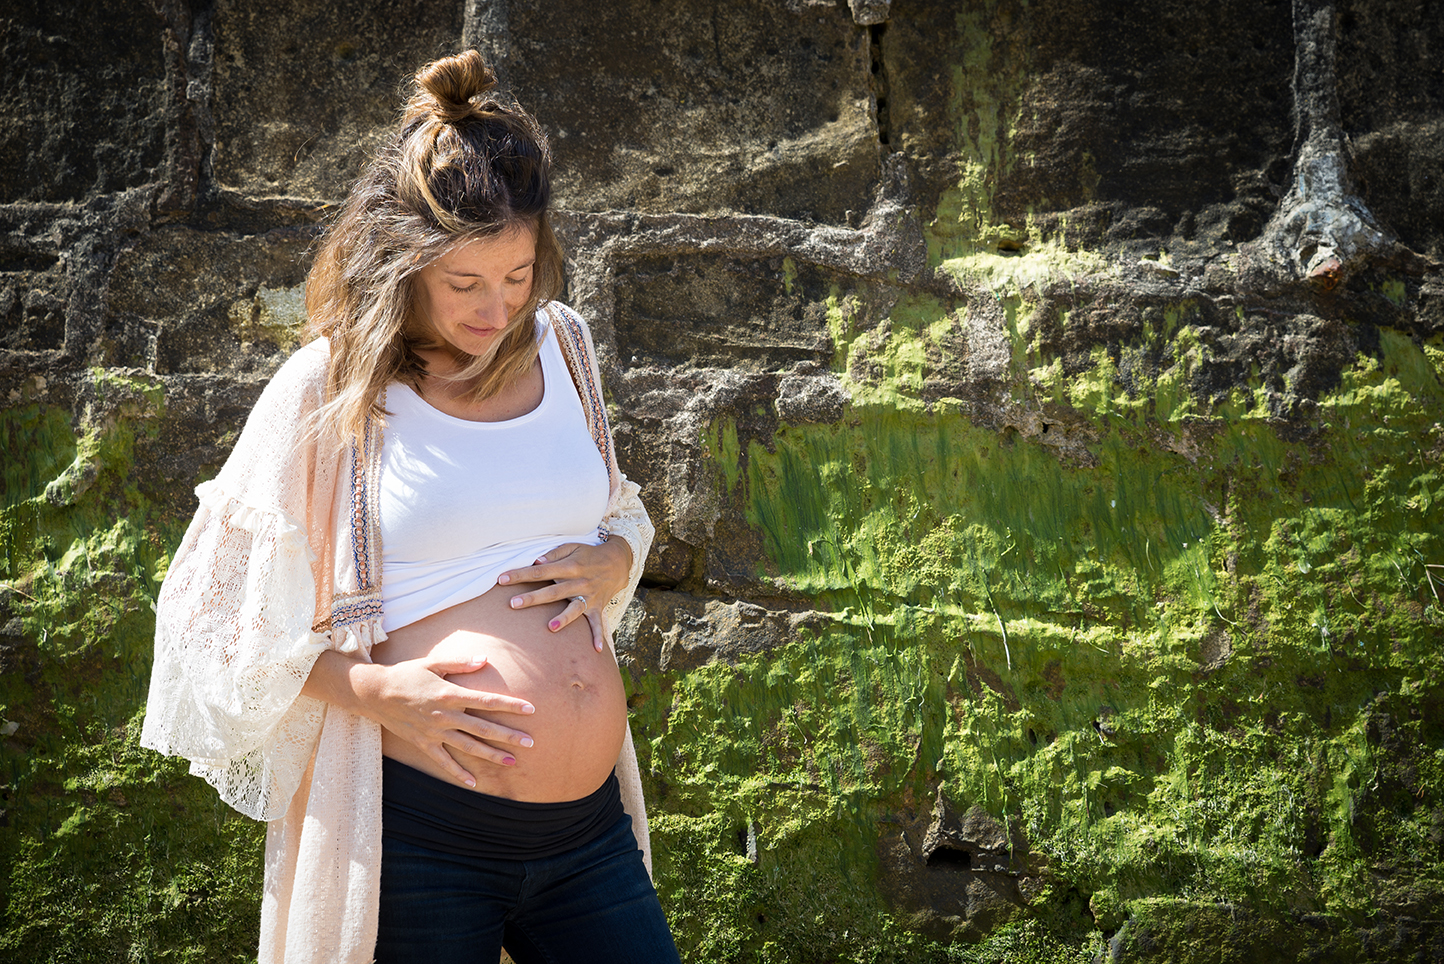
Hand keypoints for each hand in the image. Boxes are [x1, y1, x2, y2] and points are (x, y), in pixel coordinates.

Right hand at [355, 654, 535, 787]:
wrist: (375, 694)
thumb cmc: (406, 674)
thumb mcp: (433, 662)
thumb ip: (460, 662)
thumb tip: (484, 659)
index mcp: (450, 694)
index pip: (487, 701)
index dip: (510, 705)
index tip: (531, 709)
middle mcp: (445, 716)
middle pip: (483, 728)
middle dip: (508, 735)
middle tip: (531, 742)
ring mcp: (434, 732)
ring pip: (468, 747)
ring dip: (491, 755)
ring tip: (512, 762)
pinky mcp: (424, 743)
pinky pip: (443, 761)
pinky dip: (458, 773)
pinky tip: (474, 782)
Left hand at [497, 539, 632, 651]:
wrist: (618, 561)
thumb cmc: (588, 554)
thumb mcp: (571, 547)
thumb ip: (553, 554)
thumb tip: (536, 562)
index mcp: (570, 566)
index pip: (541, 571)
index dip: (521, 574)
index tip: (502, 579)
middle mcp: (579, 582)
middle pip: (553, 592)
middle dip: (533, 598)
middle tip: (513, 603)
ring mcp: (589, 596)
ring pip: (574, 608)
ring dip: (563, 618)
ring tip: (549, 628)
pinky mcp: (598, 606)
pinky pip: (597, 622)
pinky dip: (598, 635)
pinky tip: (596, 650)